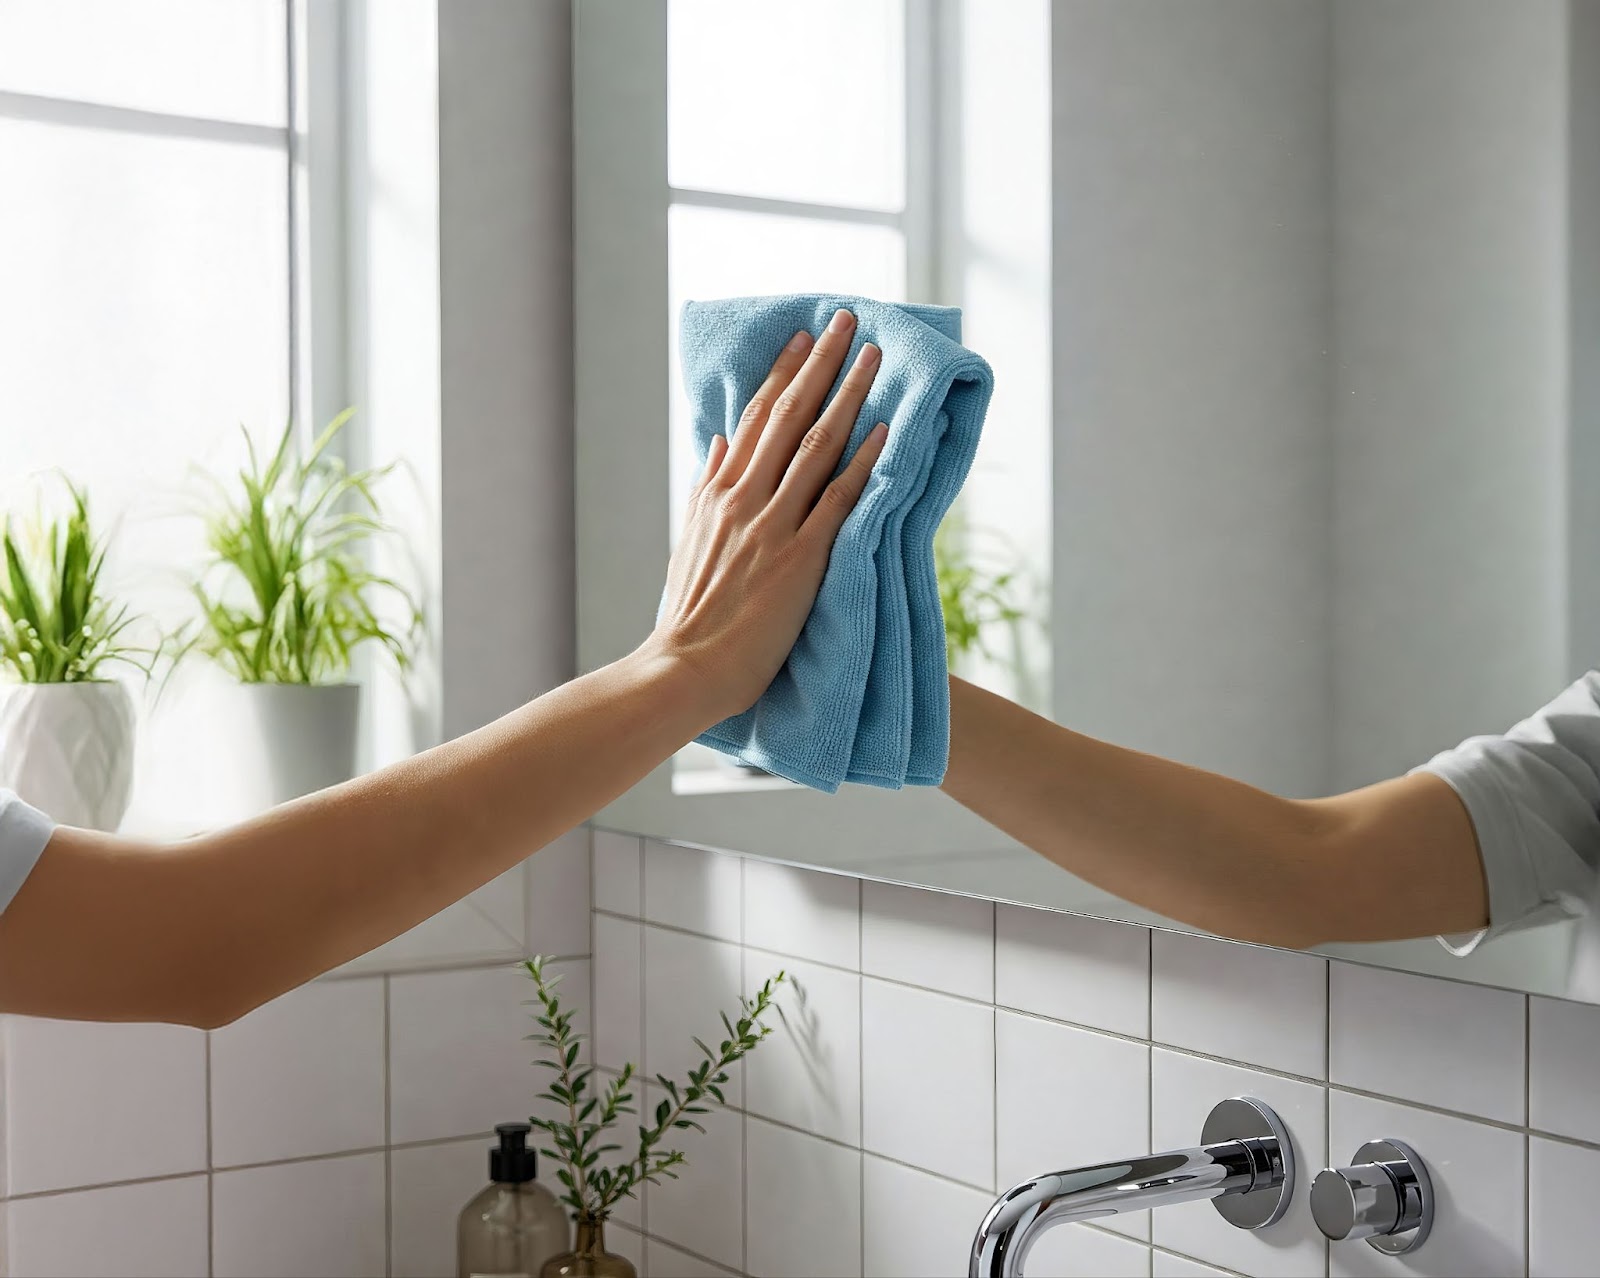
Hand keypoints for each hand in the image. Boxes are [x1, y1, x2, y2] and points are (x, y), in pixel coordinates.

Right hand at [646, 308, 887, 721]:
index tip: (803, 339)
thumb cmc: (688, 615)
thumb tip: (718, 441)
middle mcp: (744, 498)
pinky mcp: (800, 558)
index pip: (755, 418)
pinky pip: (839, 499)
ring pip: (817, 445)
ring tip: (873, 357)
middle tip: (846, 321)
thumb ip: (706, 487)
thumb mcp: (689, 539)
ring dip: (849, 395)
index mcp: (717, 492)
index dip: (783, 374)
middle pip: (790, 415)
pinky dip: (864, 461)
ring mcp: (773, 526)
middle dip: (821, 364)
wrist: (684, 668)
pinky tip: (886, 429)